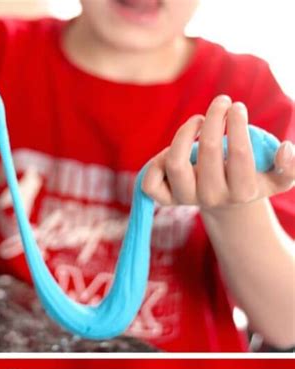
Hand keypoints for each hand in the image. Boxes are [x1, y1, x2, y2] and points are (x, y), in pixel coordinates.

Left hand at [142, 95, 294, 215]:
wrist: (226, 204)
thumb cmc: (253, 179)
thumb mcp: (277, 177)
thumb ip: (289, 166)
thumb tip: (285, 148)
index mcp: (241, 192)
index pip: (238, 154)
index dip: (238, 124)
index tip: (238, 107)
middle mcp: (212, 197)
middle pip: (207, 150)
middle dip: (215, 116)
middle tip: (222, 102)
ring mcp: (186, 198)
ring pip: (174, 162)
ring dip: (185, 131)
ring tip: (199, 120)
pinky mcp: (166, 198)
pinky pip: (149, 182)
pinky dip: (156, 161)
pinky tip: (173, 148)